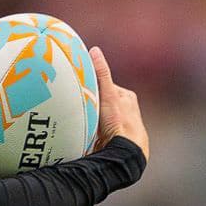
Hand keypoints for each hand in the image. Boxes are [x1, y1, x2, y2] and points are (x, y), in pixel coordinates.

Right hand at [90, 47, 148, 163]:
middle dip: (90, 105)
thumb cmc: (120, 123)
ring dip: (89, 122)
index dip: (91, 88)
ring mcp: (121, 128)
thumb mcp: (108, 95)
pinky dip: (91, 134)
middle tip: (77, 108)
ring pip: (99, 119)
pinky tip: (84, 137)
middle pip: (101, 103)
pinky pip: (98, 134)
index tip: (79, 91)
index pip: (105, 87)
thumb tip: (94, 50)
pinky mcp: (115, 143)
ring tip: (79, 124)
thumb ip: (101, 74)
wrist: (125, 155)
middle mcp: (127, 112)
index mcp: (128, 98)